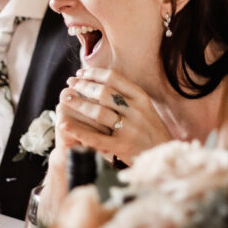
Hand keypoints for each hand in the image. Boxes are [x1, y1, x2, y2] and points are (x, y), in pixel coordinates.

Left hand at [57, 67, 172, 164]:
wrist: (163, 154)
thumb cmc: (150, 129)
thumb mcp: (144, 107)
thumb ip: (126, 95)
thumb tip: (98, 80)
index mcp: (141, 98)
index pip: (114, 78)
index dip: (93, 74)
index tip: (80, 73)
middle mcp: (136, 111)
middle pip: (104, 93)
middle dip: (83, 86)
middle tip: (69, 84)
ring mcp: (130, 129)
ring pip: (98, 112)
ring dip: (79, 104)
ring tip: (65, 98)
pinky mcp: (122, 147)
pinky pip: (95, 137)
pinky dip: (78, 130)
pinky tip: (64, 125)